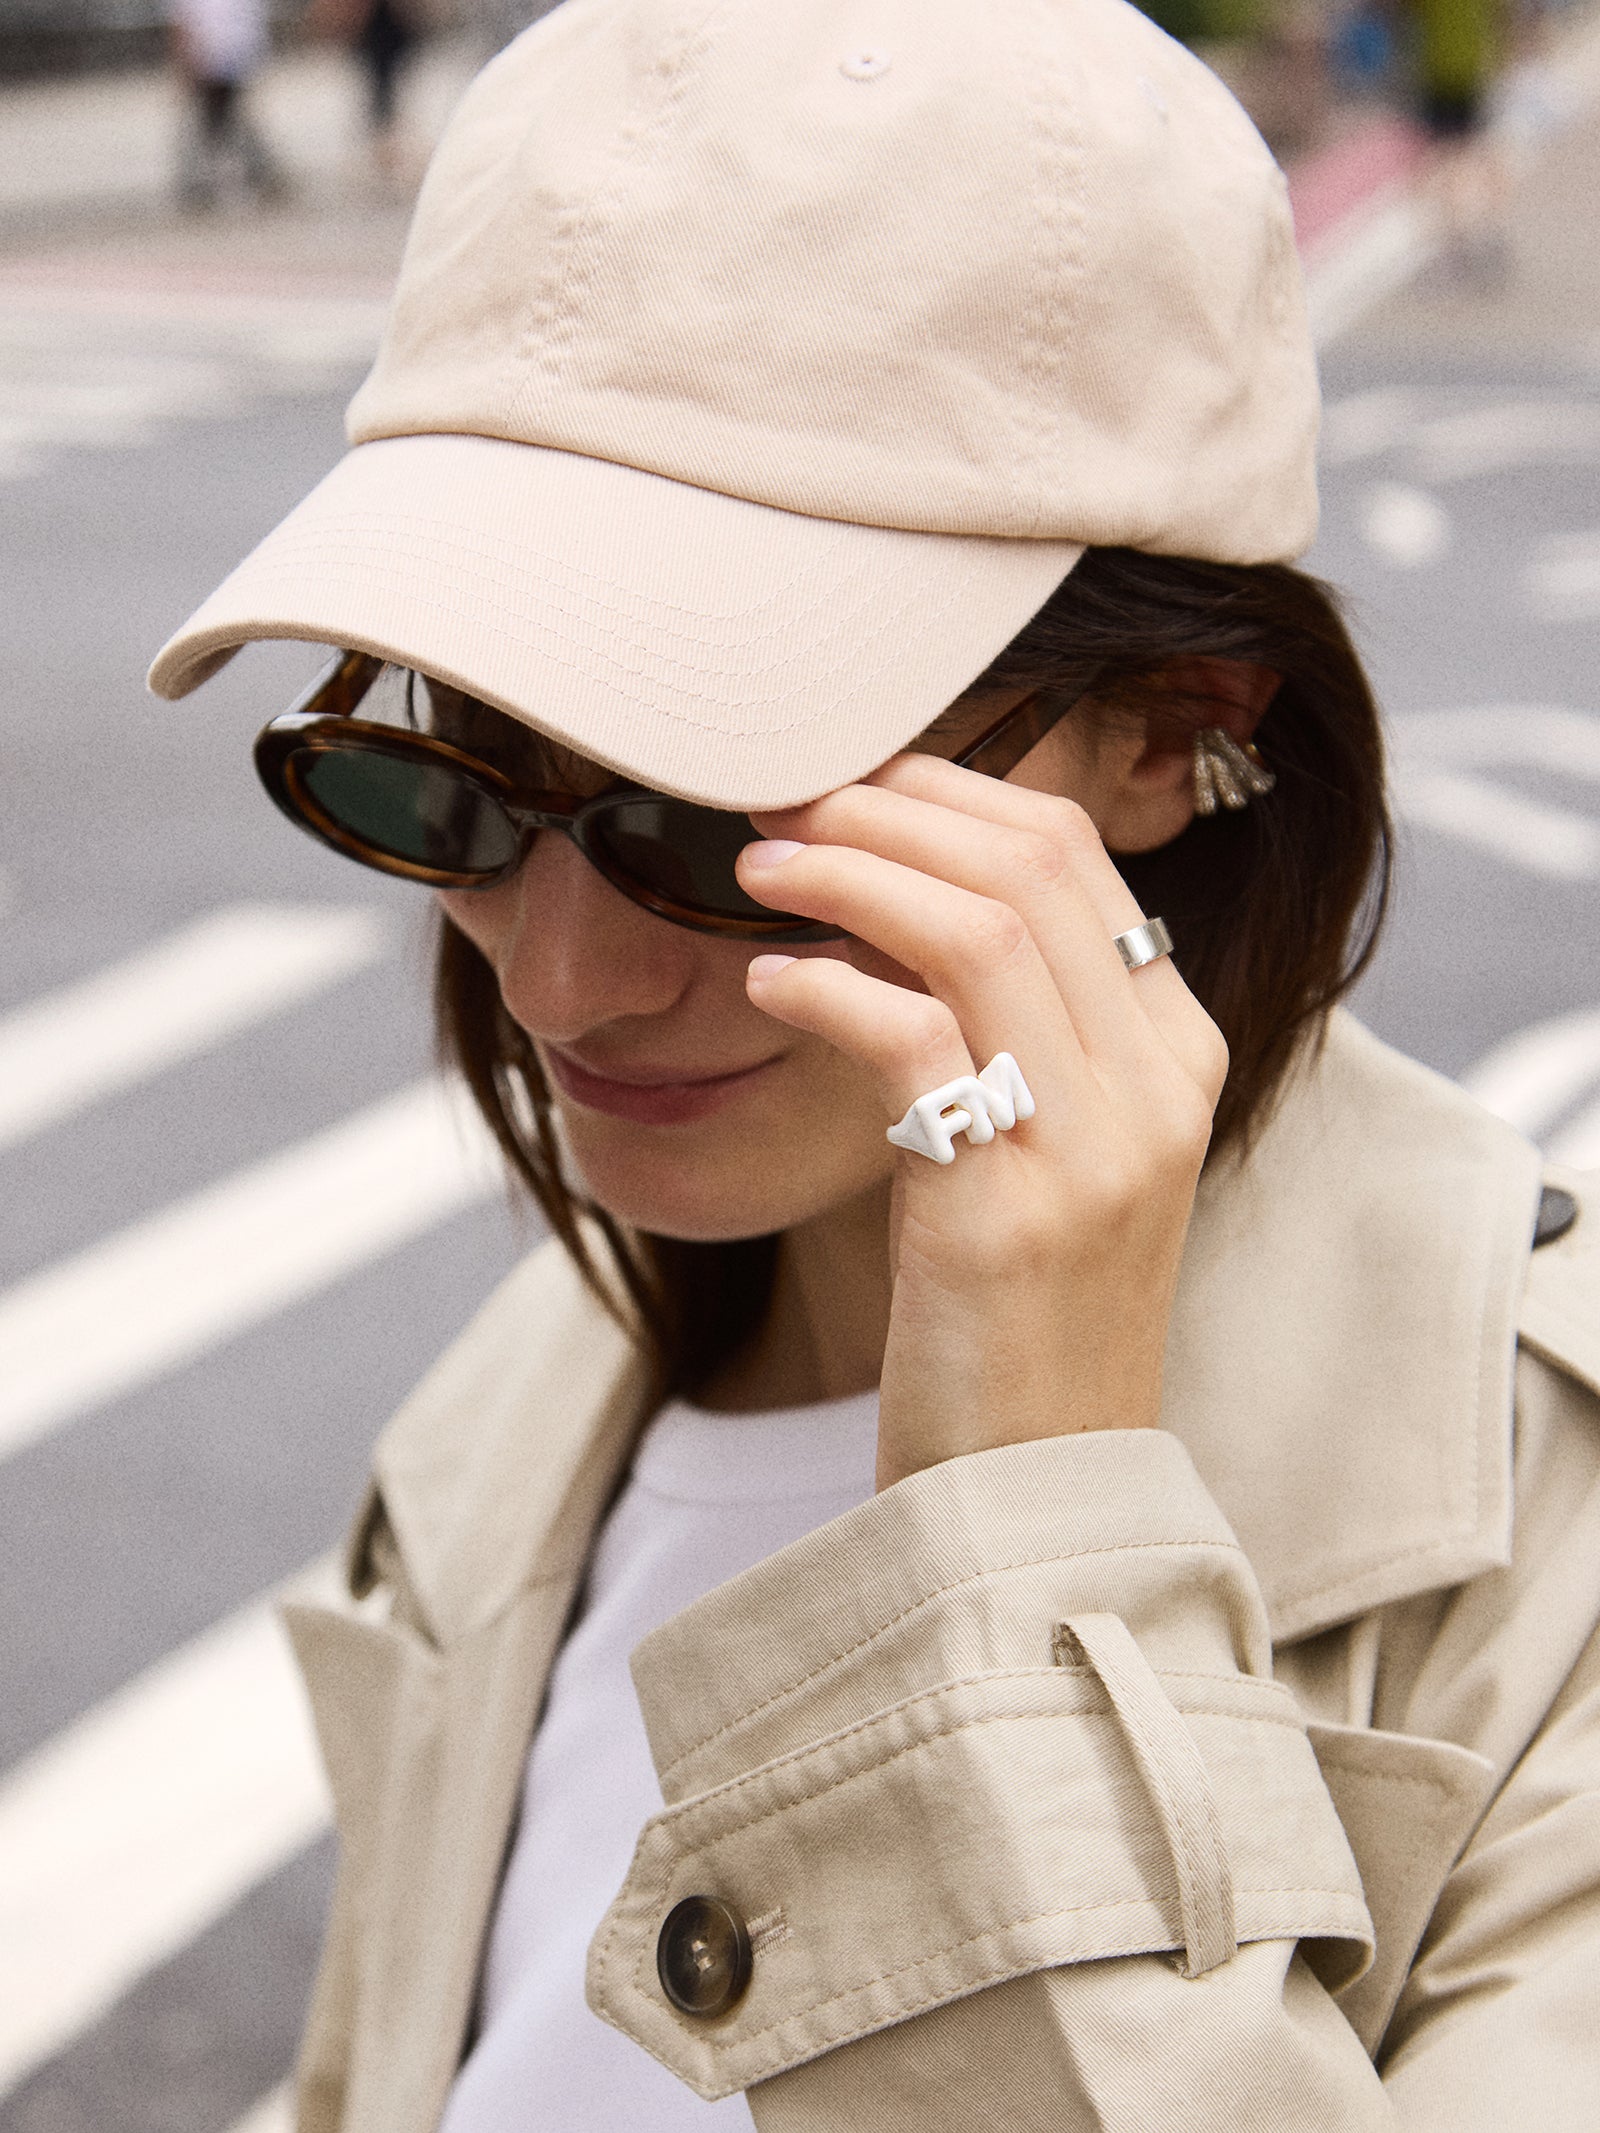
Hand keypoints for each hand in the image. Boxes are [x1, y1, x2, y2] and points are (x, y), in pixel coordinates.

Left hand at [738, 754, 1227, 1491]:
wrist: (1038, 1495)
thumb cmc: (1020, 1316)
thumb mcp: (1062, 1154)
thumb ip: (1025, 1030)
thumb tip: (904, 907)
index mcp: (1178, 1051)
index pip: (1072, 855)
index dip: (946, 793)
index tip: (848, 786)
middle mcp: (1157, 1084)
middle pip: (1026, 863)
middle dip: (886, 807)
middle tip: (781, 808)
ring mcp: (1096, 1146)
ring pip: (974, 927)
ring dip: (847, 873)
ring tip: (756, 870)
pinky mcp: (1010, 1211)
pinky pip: (910, 1036)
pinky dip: (822, 987)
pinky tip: (764, 985)